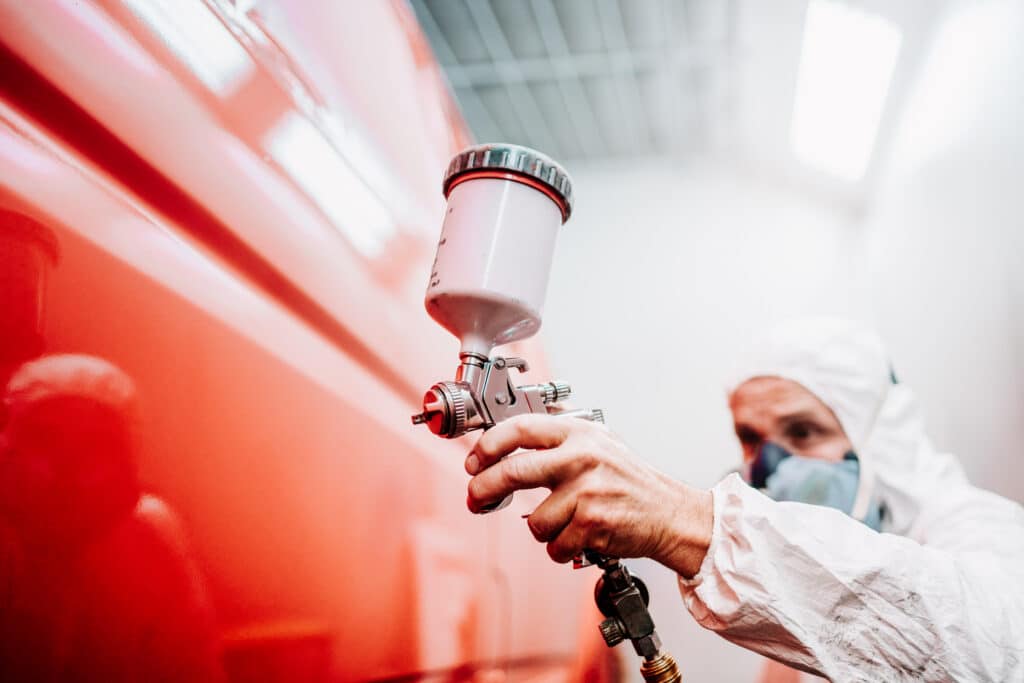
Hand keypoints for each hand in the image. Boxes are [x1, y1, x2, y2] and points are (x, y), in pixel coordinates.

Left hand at [465, 414, 712, 576]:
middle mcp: (582, 458)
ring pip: (534, 520)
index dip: (488, 444)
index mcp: (580, 433)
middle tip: (476, 497)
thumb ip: (562, 432)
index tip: (474, 460)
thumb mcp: (601, 440)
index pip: (520, 428)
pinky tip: (581, 536)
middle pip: (513, 471)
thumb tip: (513, 427)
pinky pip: (554, 545)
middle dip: (484, 488)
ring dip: (543, 529)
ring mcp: (587, 492)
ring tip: (566, 523)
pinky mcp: (592, 524)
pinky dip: (562, 548)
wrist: (671, 514)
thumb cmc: (632, 481)